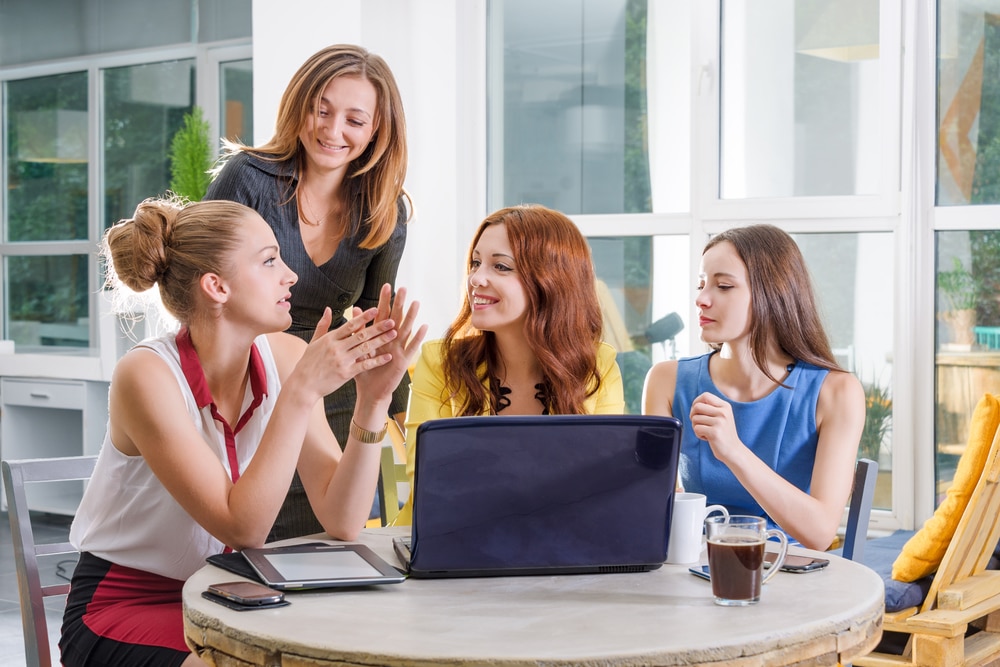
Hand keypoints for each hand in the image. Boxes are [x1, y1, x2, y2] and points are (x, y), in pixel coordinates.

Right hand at [292, 306, 398, 399]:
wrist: (303, 385)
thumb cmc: (308, 363)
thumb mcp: (314, 342)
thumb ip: (323, 325)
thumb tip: (328, 309)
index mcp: (330, 339)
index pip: (350, 325)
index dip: (364, 317)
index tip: (377, 309)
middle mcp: (337, 348)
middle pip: (361, 335)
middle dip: (378, 327)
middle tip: (392, 321)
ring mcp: (342, 360)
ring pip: (365, 348)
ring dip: (381, 341)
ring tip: (394, 334)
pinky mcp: (346, 373)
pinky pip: (364, 365)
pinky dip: (377, 360)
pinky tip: (388, 356)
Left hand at [354, 285, 427, 407]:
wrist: (370, 390)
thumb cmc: (364, 370)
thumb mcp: (359, 348)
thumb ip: (359, 329)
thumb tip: (355, 310)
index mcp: (379, 336)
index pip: (382, 314)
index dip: (384, 301)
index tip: (386, 285)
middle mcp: (391, 340)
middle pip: (395, 318)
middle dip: (398, 303)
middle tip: (402, 288)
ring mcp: (398, 349)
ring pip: (405, 329)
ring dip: (411, 316)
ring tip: (416, 302)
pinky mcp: (403, 360)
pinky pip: (411, 347)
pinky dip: (418, 337)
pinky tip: (423, 327)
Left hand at [689, 392, 743, 463]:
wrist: (733, 451)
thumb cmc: (724, 433)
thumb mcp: (722, 417)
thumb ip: (711, 408)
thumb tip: (695, 404)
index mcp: (725, 406)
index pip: (705, 395)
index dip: (696, 401)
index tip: (696, 411)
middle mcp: (723, 412)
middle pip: (697, 407)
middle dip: (693, 415)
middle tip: (698, 423)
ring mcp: (719, 422)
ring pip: (695, 418)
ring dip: (696, 427)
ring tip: (705, 432)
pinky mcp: (714, 432)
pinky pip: (696, 428)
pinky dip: (698, 434)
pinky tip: (707, 438)